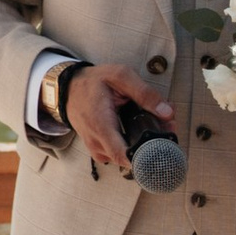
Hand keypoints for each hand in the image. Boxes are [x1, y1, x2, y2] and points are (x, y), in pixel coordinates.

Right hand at [61, 62, 175, 176]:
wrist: (68, 88)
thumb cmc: (93, 82)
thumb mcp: (120, 76)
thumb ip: (145, 93)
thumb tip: (167, 112)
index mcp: (101, 124)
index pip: (123, 155)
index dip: (146, 156)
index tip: (162, 145)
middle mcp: (97, 142)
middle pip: (130, 158)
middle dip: (152, 145)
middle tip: (166, 127)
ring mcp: (96, 148)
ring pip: (126, 159)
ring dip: (143, 146)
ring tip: (153, 126)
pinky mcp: (98, 150)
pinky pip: (118, 156)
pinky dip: (131, 146)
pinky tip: (138, 131)